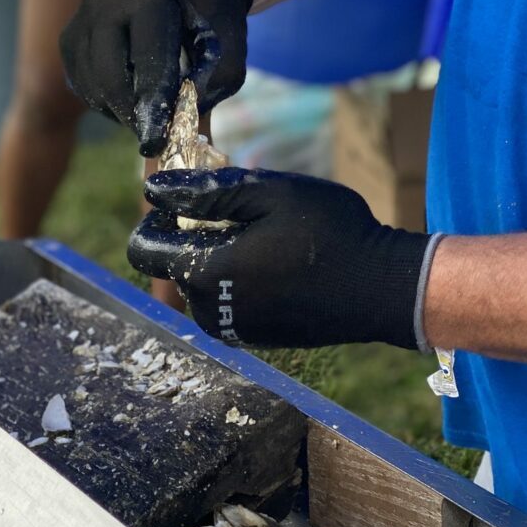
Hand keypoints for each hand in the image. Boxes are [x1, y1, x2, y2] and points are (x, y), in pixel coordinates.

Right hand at [60, 0, 254, 155]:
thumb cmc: (214, 16)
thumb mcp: (229, 48)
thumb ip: (209, 88)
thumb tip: (180, 136)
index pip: (146, 56)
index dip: (153, 103)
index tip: (159, 139)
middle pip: (110, 76)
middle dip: (132, 115)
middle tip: (152, 138)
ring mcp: (81, 15)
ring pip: (92, 86)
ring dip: (120, 110)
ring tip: (149, 109)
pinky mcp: (69, 36)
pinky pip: (82, 85)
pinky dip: (106, 101)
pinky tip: (132, 93)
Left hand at [128, 168, 433, 349]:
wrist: (382, 290)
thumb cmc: (331, 233)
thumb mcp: (270, 194)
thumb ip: (206, 192)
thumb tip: (152, 189)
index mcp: (208, 273)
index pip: (144, 248)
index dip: (158, 216)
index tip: (192, 198)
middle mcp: (210, 310)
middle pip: (172, 264)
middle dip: (192, 234)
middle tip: (241, 211)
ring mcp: (231, 329)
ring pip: (198, 283)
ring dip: (216, 256)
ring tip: (262, 236)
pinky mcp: (251, 337)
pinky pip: (224, 302)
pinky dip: (236, 279)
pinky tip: (275, 262)